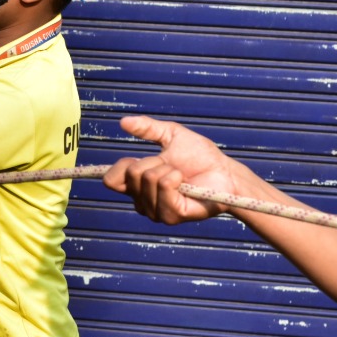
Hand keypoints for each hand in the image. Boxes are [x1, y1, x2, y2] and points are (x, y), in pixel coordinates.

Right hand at [103, 115, 245, 224]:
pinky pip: (162, 186)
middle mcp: (143, 202)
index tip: (138, 158)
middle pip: (130, 176)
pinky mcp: (171, 215)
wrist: (226, 172)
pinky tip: (184, 181)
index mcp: (138, 186)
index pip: (110, 181)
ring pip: (146, 180)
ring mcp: (156, 212)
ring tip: (181, 175)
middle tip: (172, 166)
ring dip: (166, 169)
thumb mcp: (171, 135)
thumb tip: (123, 121)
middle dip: (152, 162)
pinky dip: (174, 177)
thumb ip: (147, 128)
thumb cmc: (201, 157)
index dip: (121, 166)